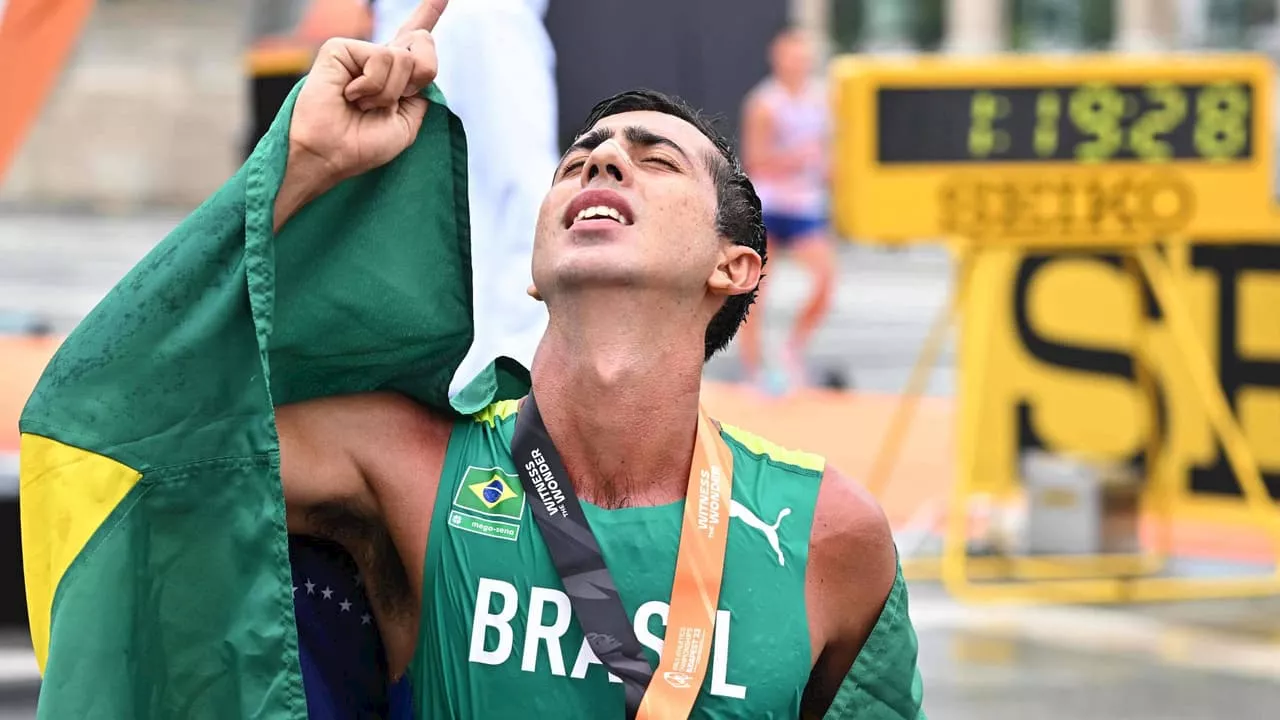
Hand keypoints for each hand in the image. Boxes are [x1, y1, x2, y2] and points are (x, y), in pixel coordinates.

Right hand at [288, 0, 448, 182]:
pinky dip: (371, 86)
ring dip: (389, 92)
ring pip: (403, 57)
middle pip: (423, 43)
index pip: (414, 41)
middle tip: (389, 103)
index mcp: (396, 76)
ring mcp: (359, 52)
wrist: (333, 155)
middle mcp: (378, 60)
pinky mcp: (340, 48)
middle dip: (416, 79)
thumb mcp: (407, 123)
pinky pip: (380, 58)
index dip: (428, 14)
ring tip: (363, 104)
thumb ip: (421, 93)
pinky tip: (350, 95)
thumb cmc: (363, 145)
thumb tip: (420, 64)